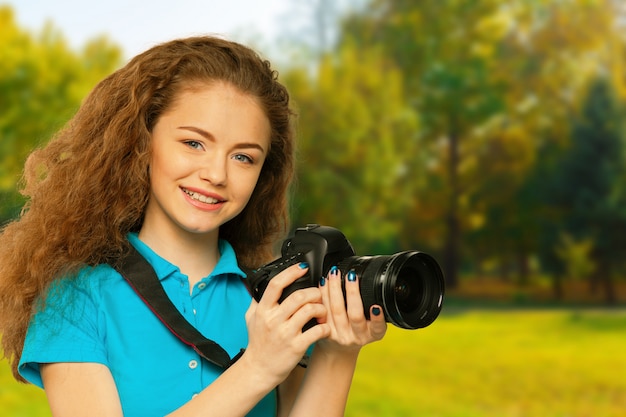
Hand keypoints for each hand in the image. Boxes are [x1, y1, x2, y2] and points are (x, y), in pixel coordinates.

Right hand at [242, 263, 329, 384]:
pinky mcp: (296, 346)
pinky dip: (324, 327)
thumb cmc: (257, 343)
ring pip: (309, 311)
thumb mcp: (250, 319)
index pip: (276, 284)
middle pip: (299, 296)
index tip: (303, 267)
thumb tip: (261, 283)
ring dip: (321, 308)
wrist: (259, 369)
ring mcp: (285, 333)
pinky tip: (324, 327)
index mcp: (263, 310)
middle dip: (314, 292)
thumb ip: (256, 301)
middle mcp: (273, 320)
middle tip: (319, 295)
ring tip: (323, 311)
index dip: (291, 272)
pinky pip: (316, 331)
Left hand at [317, 267, 386, 353]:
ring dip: (335, 289)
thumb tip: (371, 283)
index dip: (377, 318)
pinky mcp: (326, 332)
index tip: (376, 307)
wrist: (338, 349)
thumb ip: (374, 311)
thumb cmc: (357, 330)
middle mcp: (357, 336)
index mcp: (373, 333)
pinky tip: (323, 283)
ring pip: (336, 310)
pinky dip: (322, 294)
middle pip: (354, 314)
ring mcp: (340, 335)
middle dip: (352, 293)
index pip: (378, 327)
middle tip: (351, 276)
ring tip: (335, 274)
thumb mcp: (371, 325)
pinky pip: (323, 310)